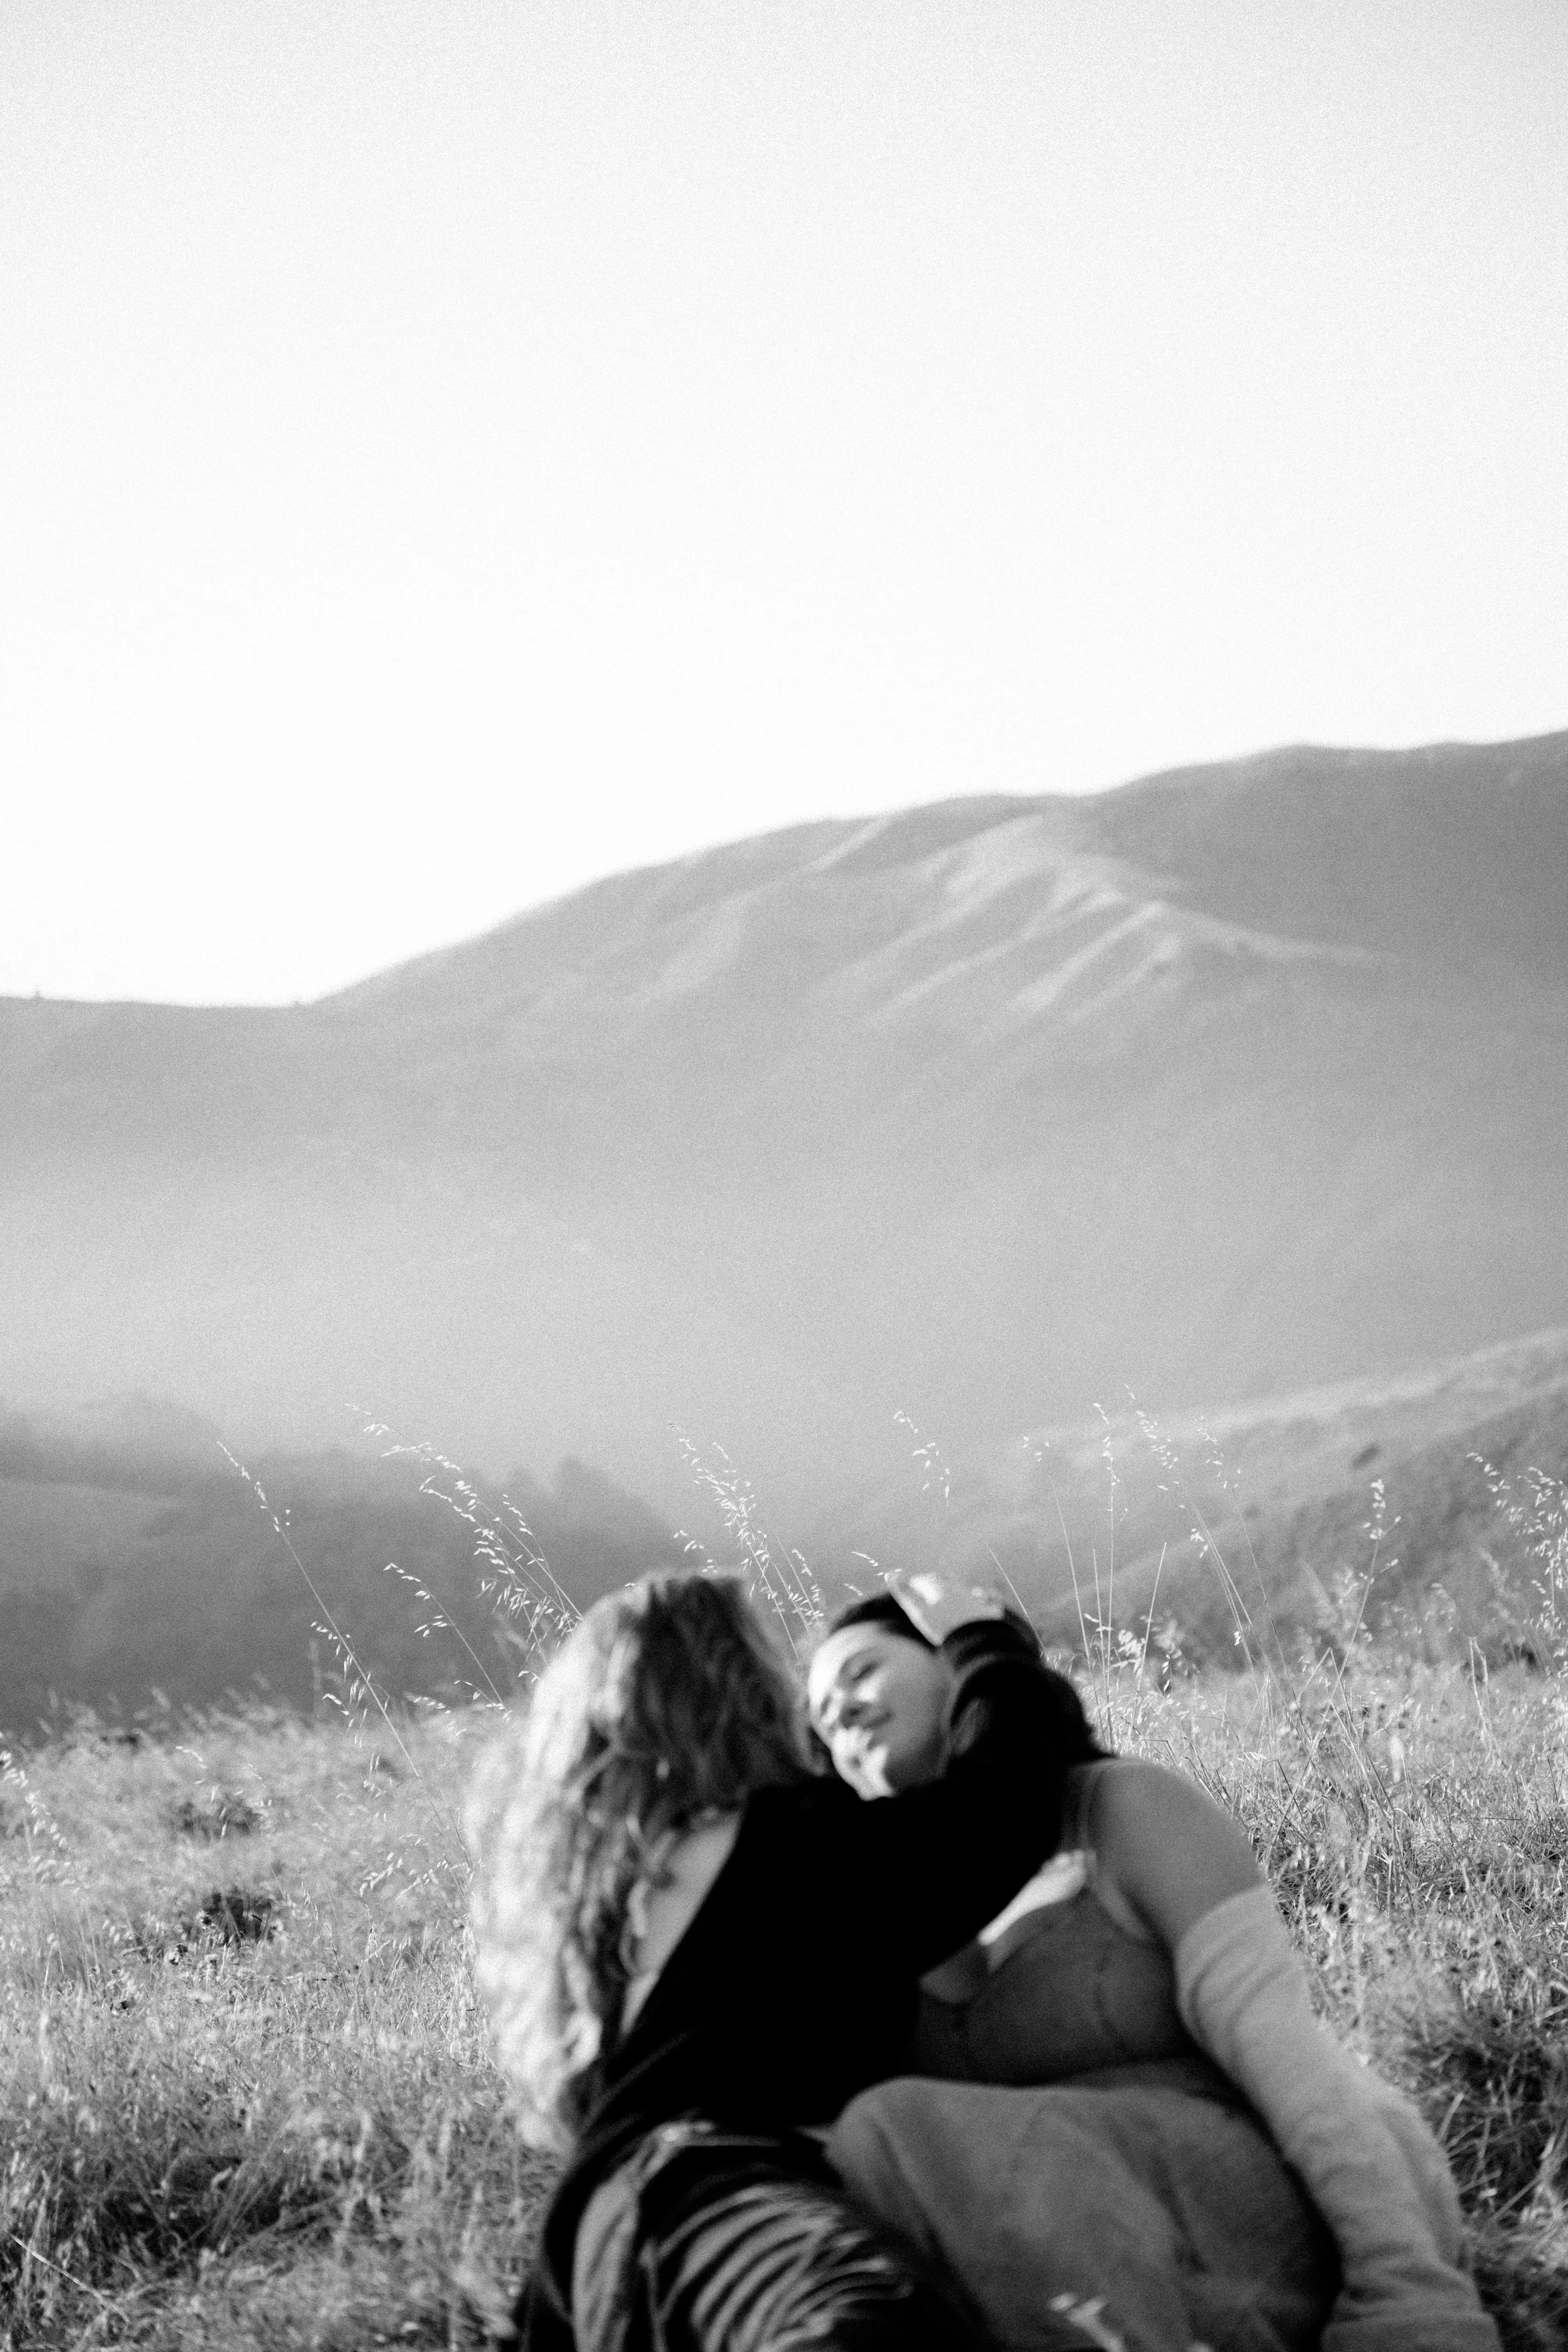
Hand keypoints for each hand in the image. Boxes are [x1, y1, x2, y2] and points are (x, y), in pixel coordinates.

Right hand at [890, 1571, 1008, 1644]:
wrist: (973, 1641)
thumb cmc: (943, 1627)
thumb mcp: (919, 1612)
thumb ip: (905, 1593)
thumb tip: (891, 1573)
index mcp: (941, 1588)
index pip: (927, 1581)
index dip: (918, 1583)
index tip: (912, 1586)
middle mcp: (960, 1590)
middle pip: (946, 1581)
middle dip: (936, 1582)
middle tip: (929, 1584)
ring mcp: (976, 1600)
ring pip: (965, 1587)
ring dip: (957, 1586)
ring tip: (952, 1587)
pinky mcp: (990, 1611)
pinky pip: (991, 1599)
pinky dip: (987, 1595)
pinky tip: (986, 1595)